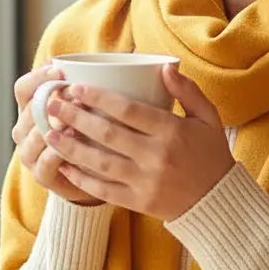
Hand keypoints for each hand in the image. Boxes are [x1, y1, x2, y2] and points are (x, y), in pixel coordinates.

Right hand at [11, 63, 101, 204]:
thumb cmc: (95, 133)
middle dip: (49, 101)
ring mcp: (30, 153)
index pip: (24, 87)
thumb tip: (131, 54)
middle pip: (28, 111)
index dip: (39, 77)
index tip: (61, 70)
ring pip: (33, 136)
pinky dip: (59, 153)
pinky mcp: (42, 175)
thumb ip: (97, 84)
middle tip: (74, 96)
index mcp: (32, 107)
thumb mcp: (93, 105)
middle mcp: (25, 129)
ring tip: (75, 120)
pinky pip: (45, 162)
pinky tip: (74, 147)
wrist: (94, 176)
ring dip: (54, 127)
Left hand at [43, 64, 234, 221]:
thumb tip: (165, 67)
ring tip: (49, 134)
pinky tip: (64, 167)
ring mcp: (146, 182)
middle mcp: (157, 157)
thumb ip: (187, 91)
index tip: (76, 88)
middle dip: (75, 118)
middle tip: (52, 105)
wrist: (218, 201)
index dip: (98, 98)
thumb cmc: (210, 153)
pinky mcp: (139, 202)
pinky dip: (82, 179)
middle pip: (108, 134)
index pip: (128, 110)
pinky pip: (104, 190)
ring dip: (71, 148)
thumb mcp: (207, 117)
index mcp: (172, 132)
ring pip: (100, 163)